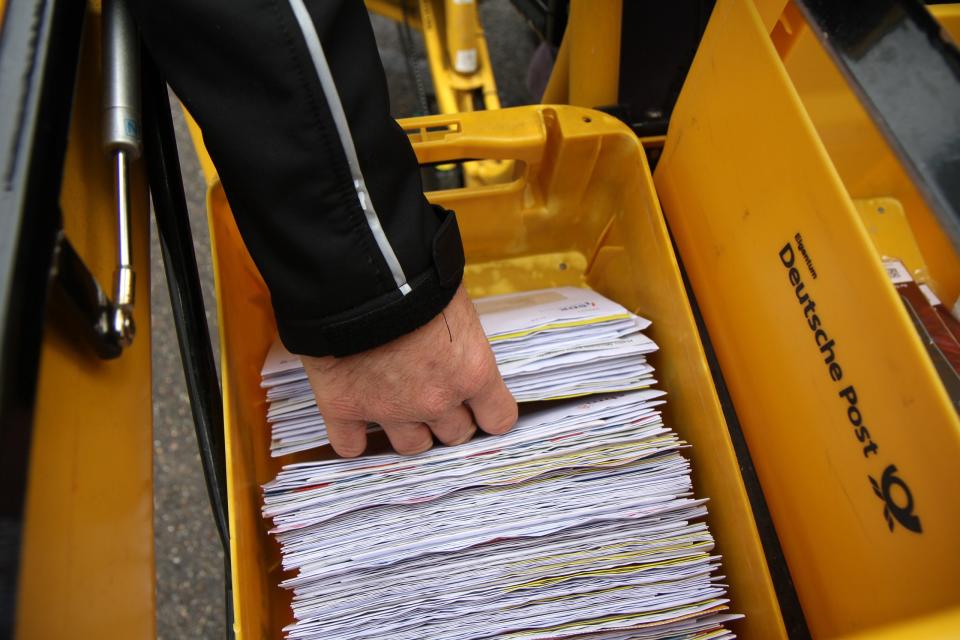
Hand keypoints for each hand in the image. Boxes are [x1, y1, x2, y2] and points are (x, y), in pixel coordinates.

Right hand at [301, 286, 517, 456]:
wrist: (358, 273)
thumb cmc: (414, 275)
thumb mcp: (455, 303)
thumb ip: (461, 340)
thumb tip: (457, 342)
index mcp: (471, 372)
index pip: (498, 418)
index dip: (489, 414)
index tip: (482, 408)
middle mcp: (435, 399)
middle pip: (456, 435)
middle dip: (449, 419)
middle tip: (436, 398)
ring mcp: (389, 409)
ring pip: (411, 446)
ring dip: (409, 431)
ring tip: (401, 410)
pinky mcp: (345, 408)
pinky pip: (352, 446)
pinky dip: (354, 440)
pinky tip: (357, 429)